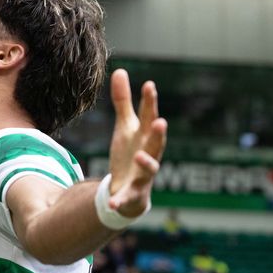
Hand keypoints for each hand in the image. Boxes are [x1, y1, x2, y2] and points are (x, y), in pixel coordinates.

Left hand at [107, 69, 166, 216]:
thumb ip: (123, 101)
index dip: (150, 102)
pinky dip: (120, 200)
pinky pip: (127, 198)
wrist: (130, 191)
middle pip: (156, 143)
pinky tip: (111, 202)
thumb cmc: (130, 154)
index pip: (148, 117)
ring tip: (140, 155)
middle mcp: (149, 155)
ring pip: (150, 169)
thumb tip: (120, 70)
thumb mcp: (124, 127)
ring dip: (147, 163)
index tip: (149, 85)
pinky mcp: (133, 194)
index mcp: (145, 137)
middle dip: (158, 133)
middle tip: (160, 122)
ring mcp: (143, 176)